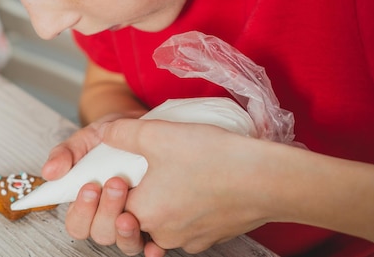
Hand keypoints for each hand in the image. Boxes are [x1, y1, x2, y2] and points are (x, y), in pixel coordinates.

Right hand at [43, 111, 159, 255]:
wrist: (143, 128)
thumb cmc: (112, 138)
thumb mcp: (86, 138)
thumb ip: (66, 153)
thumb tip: (48, 172)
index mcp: (86, 202)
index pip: (76, 223)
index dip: (81, 212)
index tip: (89, 188)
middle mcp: (108, 216)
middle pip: (100, 233)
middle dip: (106, 211)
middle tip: (114, 183)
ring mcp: (132, 221)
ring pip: (125, 243)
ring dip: (125, 227)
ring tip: (131, 198)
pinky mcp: (155, 223)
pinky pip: (154, 242)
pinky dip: (152, 243)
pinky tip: (152, 232)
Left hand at [99, 118, 272, 253]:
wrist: (268, 180)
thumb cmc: (212, 157)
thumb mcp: (157, 134)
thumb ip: (122, 133)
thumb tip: (105, 133)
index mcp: (143, 214)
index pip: (112, 206)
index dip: (110, 186)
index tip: (117, 170)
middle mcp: (163, 234)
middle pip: (135, 218)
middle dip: (133, 197)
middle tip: (139, 174)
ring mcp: (190, 239)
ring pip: (162, 224)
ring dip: (159, 205)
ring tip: (165, 179)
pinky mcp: (212, 236)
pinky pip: (188, 226)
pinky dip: (184, 210)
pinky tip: (190, 188)